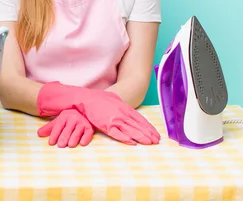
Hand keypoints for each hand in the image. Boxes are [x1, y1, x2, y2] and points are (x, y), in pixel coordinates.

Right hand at [37, 81, 160, 145]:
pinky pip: (117, 133)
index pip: (140, 119)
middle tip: (156, 141)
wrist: (86, 99)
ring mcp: (114, 119)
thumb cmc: (99, 99)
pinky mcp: (106, 124)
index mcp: (124, 108)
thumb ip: (122, 106)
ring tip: (149, 143)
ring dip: (141, 137)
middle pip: (138, 125)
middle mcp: (122, 113)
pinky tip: (132, 143)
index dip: (148, 127)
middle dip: (148, 133)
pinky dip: (125, 138)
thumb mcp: (114, 99)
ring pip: (130, 130)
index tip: (155, 134)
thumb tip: (128, 110)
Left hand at [37, 109, 93, 147]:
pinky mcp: (89, 127)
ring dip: (74, 138)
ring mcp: (81, 122)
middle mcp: (73, 118)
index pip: (58, 126)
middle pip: (67, 130)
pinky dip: (86, 138)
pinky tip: (82, 143)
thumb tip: (38, 134)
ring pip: (77, 132)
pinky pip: (88, 133)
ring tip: (70, 145)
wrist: (83, 111)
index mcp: (64, 117)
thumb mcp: (58, 121)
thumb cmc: (68, 120)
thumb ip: (49, 128)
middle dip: (64, 137)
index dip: (54, 134)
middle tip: (60, 146)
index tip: (51, 143)